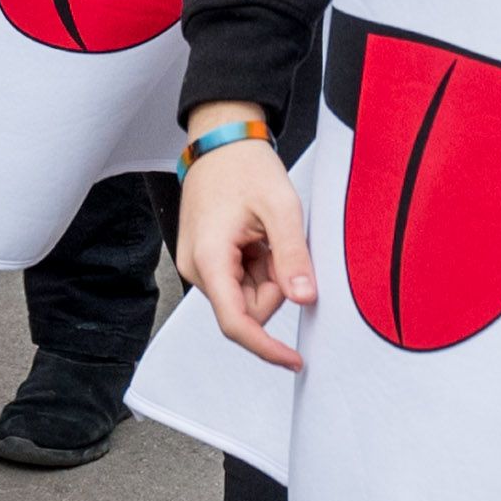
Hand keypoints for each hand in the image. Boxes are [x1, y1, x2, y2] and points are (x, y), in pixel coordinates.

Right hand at [176, 127, 315, 371]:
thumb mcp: (281, 208)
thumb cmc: (245, 166)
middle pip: (247, 308)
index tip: (294, 360)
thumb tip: (304, 299)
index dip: (266, 348)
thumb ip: (292, 257)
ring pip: (246, 296)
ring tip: (267, 235)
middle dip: (274, 287)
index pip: (236, 322)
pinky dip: (259, 265)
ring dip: (267, 275)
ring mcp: (198, 264)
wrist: (221, 140)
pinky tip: (258, 237)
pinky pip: (240, 280)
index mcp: (209, 258)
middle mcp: (196, 267)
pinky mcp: (206, 259)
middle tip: (281, 245)